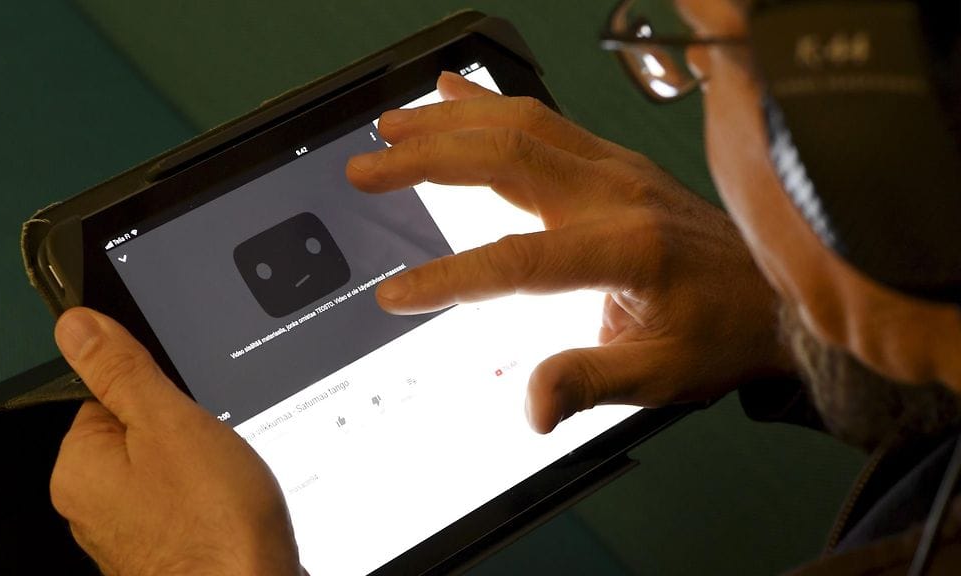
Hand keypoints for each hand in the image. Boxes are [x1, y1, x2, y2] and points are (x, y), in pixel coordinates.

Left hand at [50, 308, 303, 575]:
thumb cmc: (213, 523)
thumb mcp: (169, 422)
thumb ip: (121, 370)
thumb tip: (78, 326)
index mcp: (79, 467)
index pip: (108, 395)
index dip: (158, 392)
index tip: (186, 408)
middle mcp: (91, 505)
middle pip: (140, 432)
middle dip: (184, 432)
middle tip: (212, 449)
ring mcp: (129, 532)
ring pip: (169, 469)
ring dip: (202, 467)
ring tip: (225, 482)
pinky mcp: (165, 548)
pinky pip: (185, 503)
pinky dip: (210, 499)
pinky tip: (230, 506)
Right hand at [348, 72, 790, 432]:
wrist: (776, 295)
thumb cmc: (723, 332)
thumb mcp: (660, 376)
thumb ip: (588, 383)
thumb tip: (531, 408)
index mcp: (628, 250)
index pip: (517, 261)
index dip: (450, 278)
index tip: (397, 292)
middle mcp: (618, 195)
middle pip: (506, 160)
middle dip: (426, 160)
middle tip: (367, 168)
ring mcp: (616, 169)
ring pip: (521, 125)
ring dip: (450, 121)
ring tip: (393, 125)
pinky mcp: (614, 162)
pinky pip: (545, 118)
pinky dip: (493, 102)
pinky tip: (455, 93)